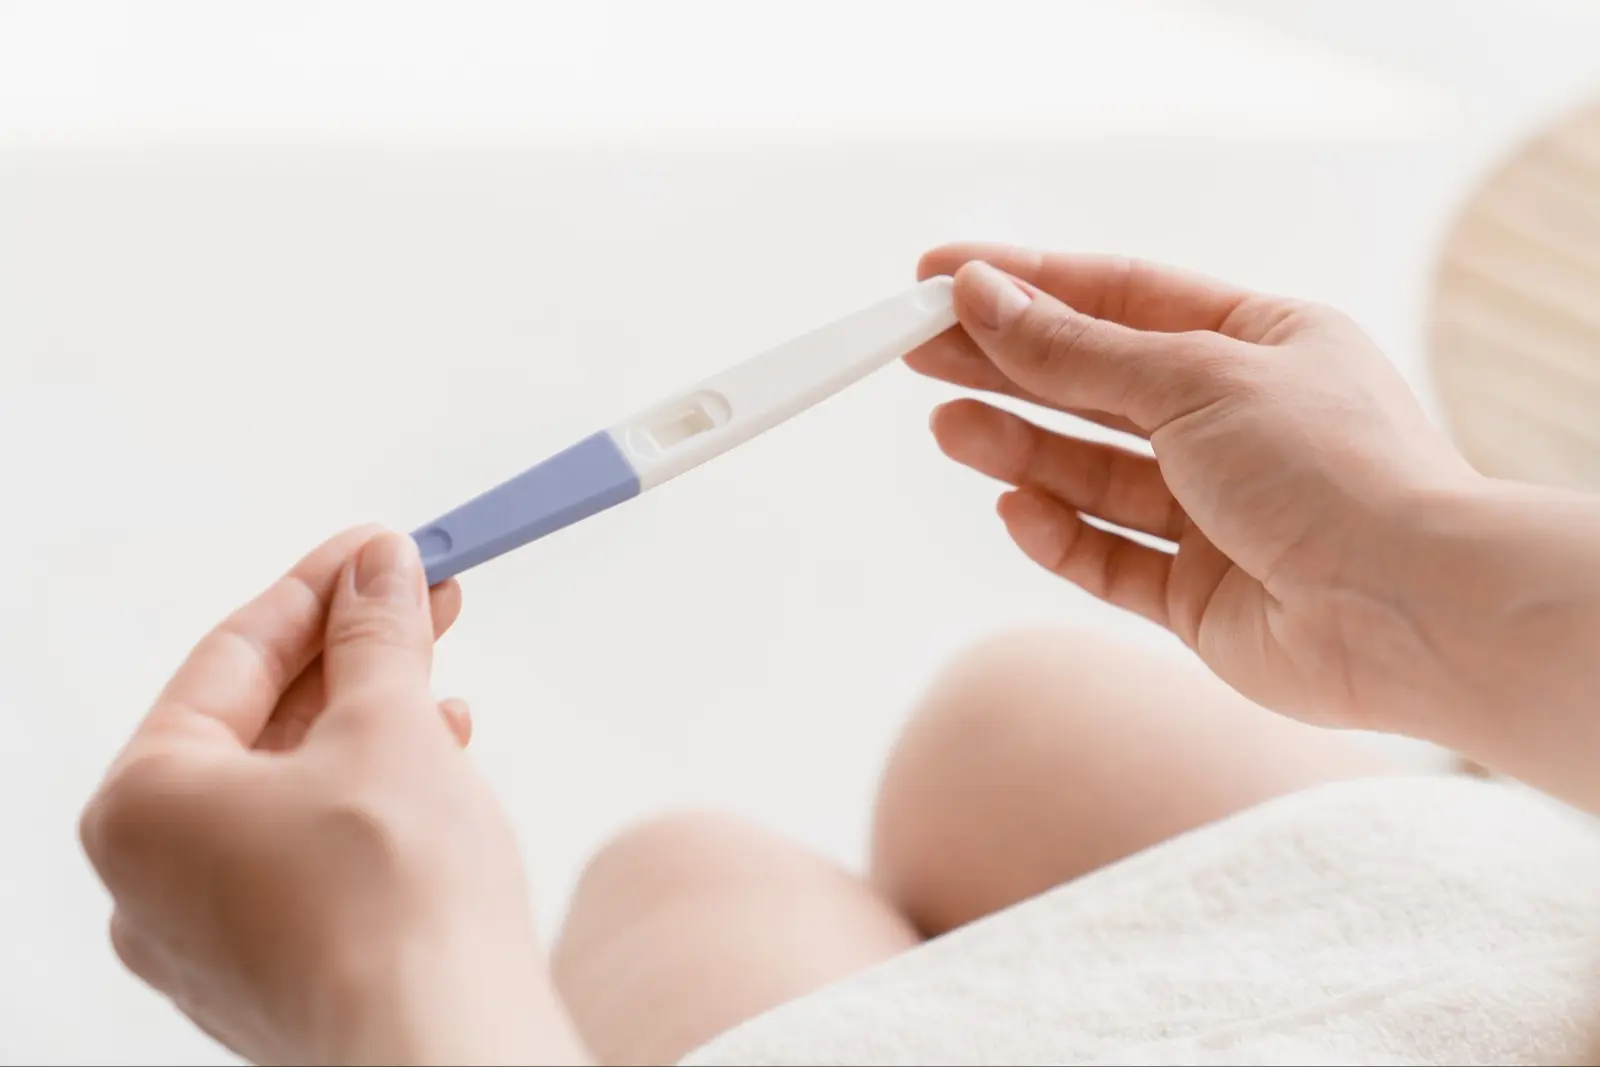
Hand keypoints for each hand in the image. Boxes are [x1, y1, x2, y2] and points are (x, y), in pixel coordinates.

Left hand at [79, 528, 582, 1064]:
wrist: (442, 1048)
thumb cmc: (395, 900)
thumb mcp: (390, 726)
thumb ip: (377, 637)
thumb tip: (379, 570)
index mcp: (141, 804)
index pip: (230, 657)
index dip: (318, 588)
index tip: (379, 548)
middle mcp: (151, 877)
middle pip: (255, 724)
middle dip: (350, 655)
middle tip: (419, 597)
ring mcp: (208, 937)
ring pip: (285, 790)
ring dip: (367, 723)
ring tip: (441, 678)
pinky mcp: (271, 973)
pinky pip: (306, 852)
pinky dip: (364, 797)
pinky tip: (432, 765)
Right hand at [907, 243, 1478, 729]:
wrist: (1413, 612)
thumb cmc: (1334, 470)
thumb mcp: (1193, 379)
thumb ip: (1077, 351)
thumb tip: (984, 296)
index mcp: (1261, 343)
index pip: (1121, 298)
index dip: (1029, 284)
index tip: (941, 273)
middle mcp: (1237, 424)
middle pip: (1096, 386)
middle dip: (1007, 366)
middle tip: (917, 348)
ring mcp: (1218, 514)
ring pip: (1093, 475)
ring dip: (1020, 449)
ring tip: (948, 426)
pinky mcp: (1200, 597)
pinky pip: (1110, 559)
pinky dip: (1060, 536)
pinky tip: (1016, 509)